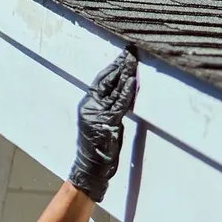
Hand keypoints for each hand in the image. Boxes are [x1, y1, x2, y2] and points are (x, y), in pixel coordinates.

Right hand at [68, 46, 138, 202]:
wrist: (90, 168)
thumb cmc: (97, 148)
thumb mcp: (100, 122)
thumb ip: (108, 107)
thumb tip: (122, 92)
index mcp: (87, 104)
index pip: (100, 80)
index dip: (112, 67)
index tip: (123, 56)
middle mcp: (90, 106)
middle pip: (107, 80)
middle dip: (120, 65)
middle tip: (130, 52)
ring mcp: (97, 114)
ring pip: (114, 89)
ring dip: (125, 74)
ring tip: (133, 61)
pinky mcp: (107, 122)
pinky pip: (119, 104)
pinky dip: (127, 92)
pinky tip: (133, 81)